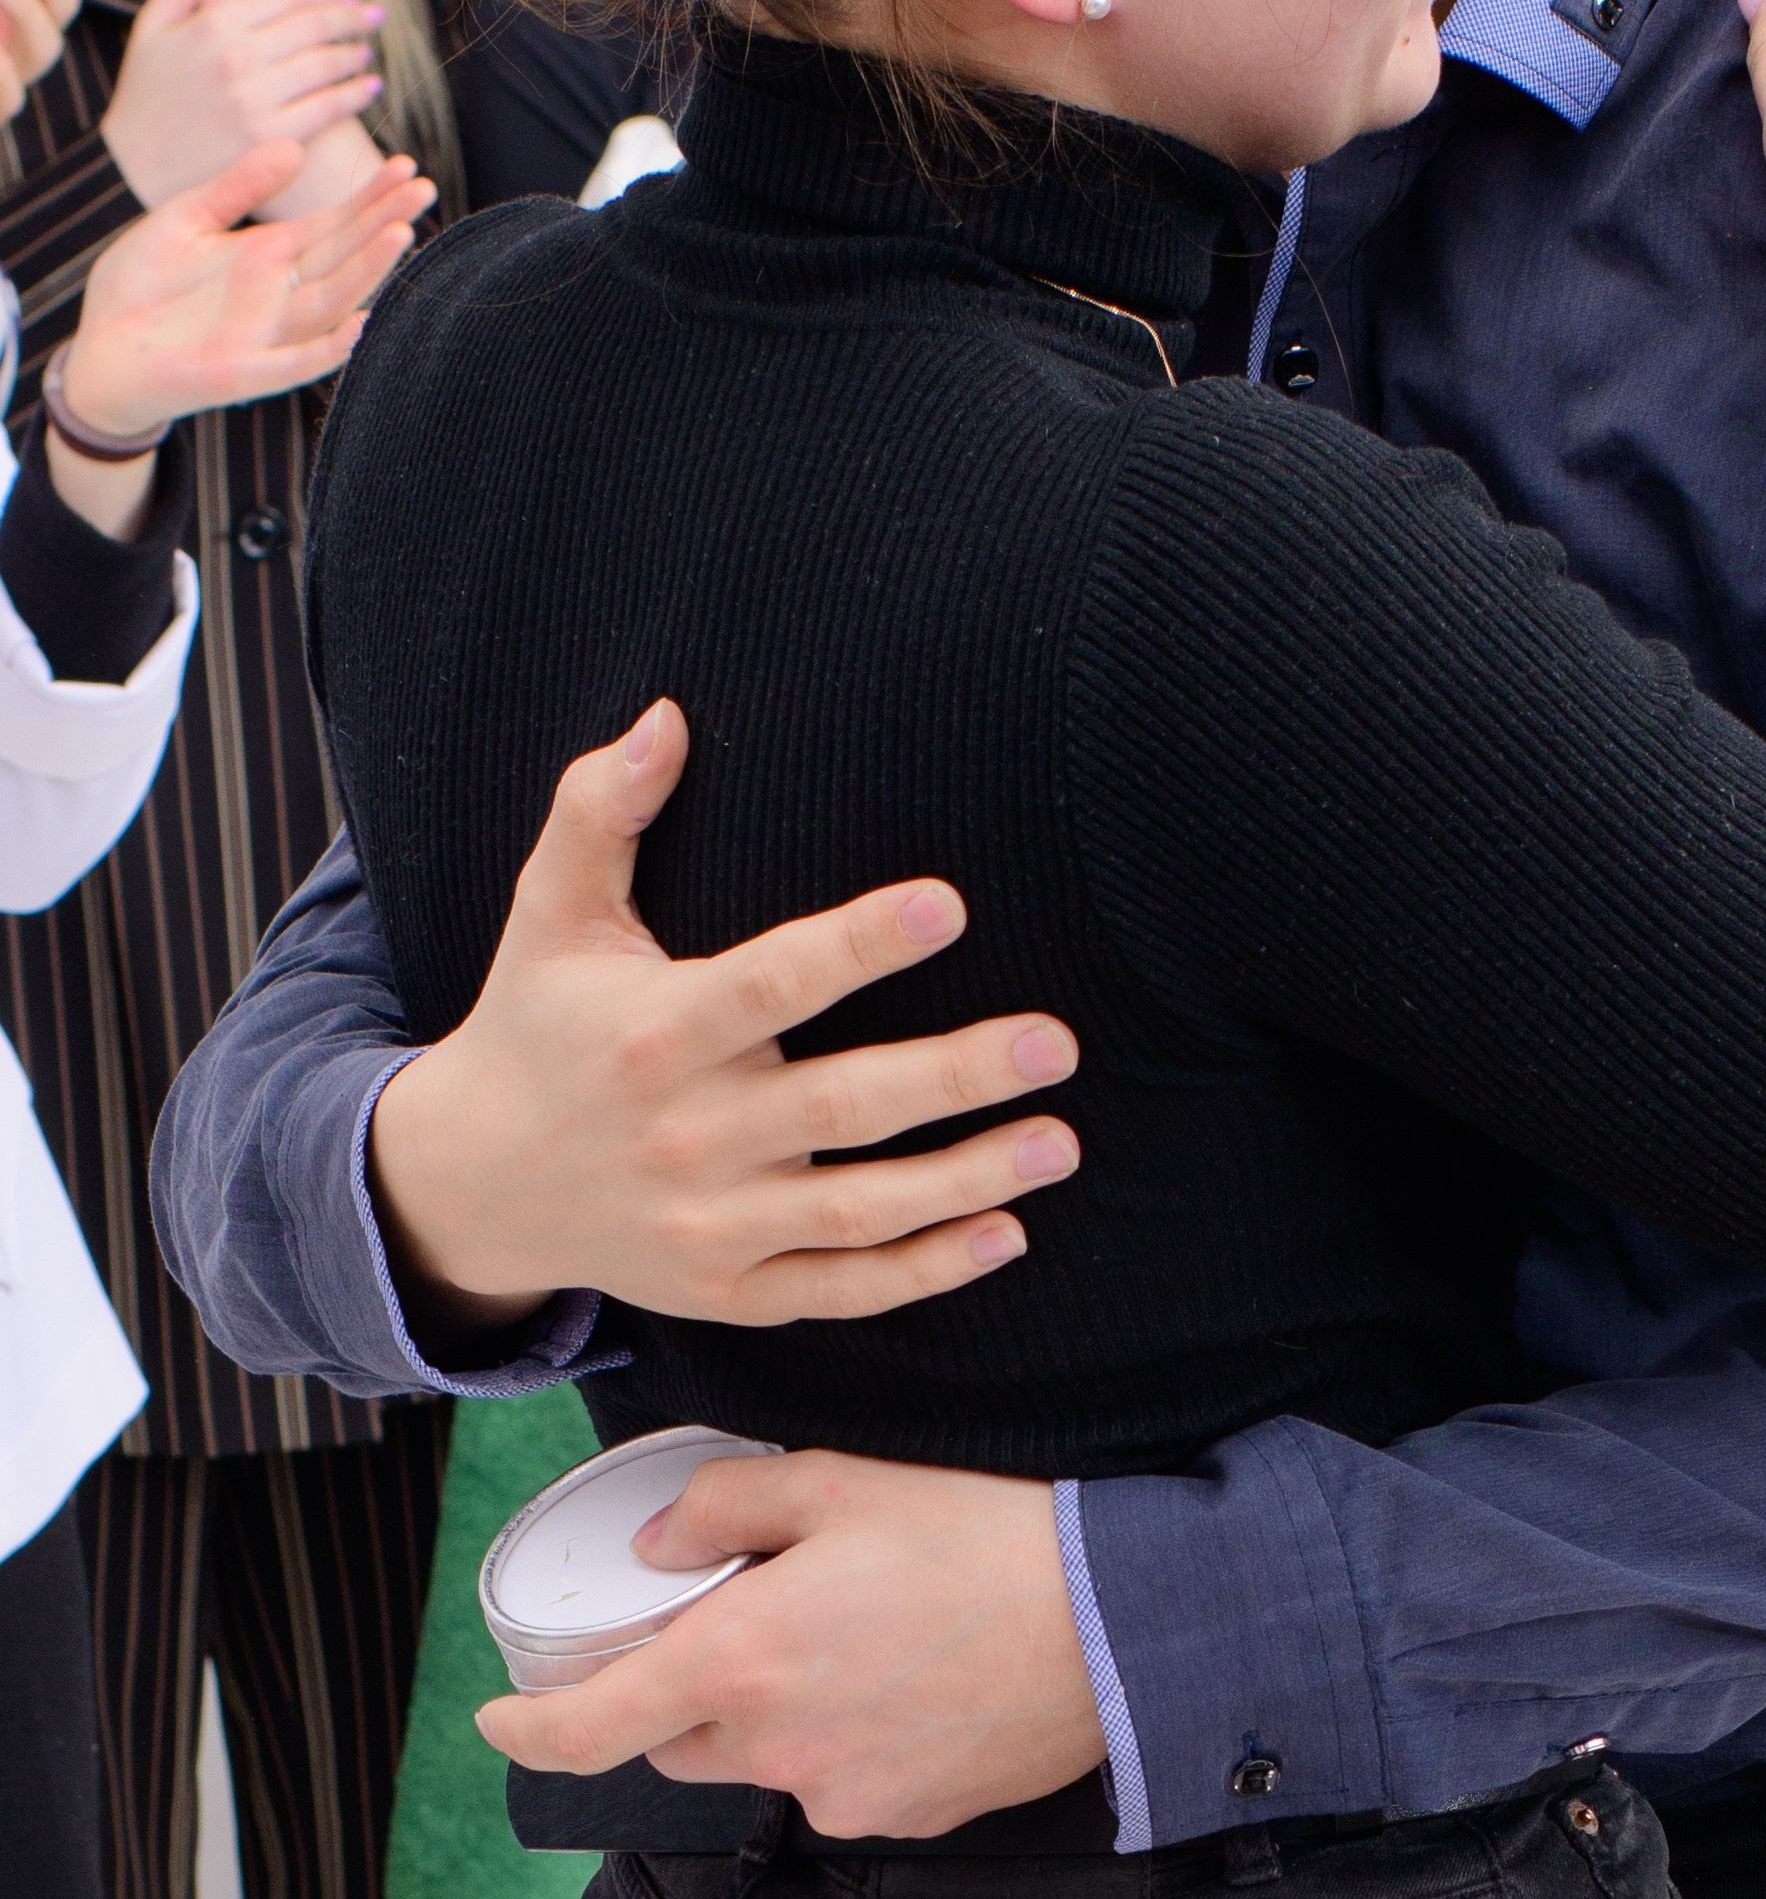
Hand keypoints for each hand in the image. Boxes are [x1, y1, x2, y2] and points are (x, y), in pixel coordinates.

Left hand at [49, 140, 433, 540]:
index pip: (335, 223)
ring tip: (400, 232)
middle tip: (422, 186)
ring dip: (367, 271)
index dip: (371, 197)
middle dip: (384, 222)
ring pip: (332, 301)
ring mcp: (267, 334)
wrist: (97, 352)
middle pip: (345, 255)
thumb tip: (293, 147)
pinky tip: (357, 323)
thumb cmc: (140, 288)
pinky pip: (295, 362)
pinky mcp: (243, 372)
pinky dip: (327, 349)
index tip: (406, 165)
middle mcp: (280, 294)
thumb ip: (237, 188)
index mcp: (271, 256)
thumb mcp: (185, 220)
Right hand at [100, 0, 387, 207]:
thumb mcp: (155, 23)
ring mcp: (254, 100)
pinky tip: (369, 88)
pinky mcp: (270, 139)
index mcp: (212, 23)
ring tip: (367, 51)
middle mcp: (235, 58)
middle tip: (375, 16)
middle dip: (353, 17)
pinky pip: (329, 108)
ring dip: (357, 54)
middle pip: (316, 26)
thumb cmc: (146, 91)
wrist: (132, 170)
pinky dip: (356, 94)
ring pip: (328, 65)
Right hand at [366, 700, 1081, 1337]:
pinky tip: (1006, 1232)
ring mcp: (711, 1226)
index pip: (773, 984)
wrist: (465, 1186)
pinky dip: (926, 1270)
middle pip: (842, 1105)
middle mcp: (688, 1136)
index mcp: (656, 1033)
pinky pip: (840, 1288)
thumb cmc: (534, 1023)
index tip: (947, 903)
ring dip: (969, 1179)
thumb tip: (667, 715)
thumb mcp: (549, 912)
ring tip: (1060, 1139)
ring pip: (860, 1209)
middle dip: (956, 1075)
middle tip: (1054, 1041)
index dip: (859, 946)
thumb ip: (603, 810)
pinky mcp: (727, 1290)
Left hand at [477, 1450, 1103, 1836]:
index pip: (593, 1724)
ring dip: (775, 1700)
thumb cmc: (986, 1533)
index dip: (530, 1729)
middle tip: (748, 1603)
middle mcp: (779, 1746)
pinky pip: (837, 1775)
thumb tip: (659, 1543)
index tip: (498, 1719)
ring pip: (763, 1754)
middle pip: (682, 1733)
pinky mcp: (903, 1814)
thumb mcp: (841, 1476)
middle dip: (690, 1679)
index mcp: (743, 1659)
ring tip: (857, 1621)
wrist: (1115, 1619)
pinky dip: (845, 1727)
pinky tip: (905, 1664)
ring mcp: (842, 1792)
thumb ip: (726, 1502)